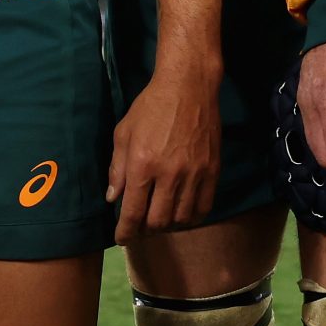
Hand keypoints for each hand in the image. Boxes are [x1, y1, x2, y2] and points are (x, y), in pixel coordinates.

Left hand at [107, 65, 220, 241]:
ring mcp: (194, 174)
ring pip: (181, 219)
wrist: (188, 87)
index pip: (133, 213)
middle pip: (158, 221)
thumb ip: (118, 168)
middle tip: (140, 225)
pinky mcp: (212, 171)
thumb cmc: (150, 107)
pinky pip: (204, 207)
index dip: (125, 232)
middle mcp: (169, 174)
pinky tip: (183, 213)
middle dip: (145, 230)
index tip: (121, 238)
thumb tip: (113, 198)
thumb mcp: (124, 133)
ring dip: (168, 225)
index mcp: (143, 165)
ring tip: (161, 219)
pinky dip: (192, 217)